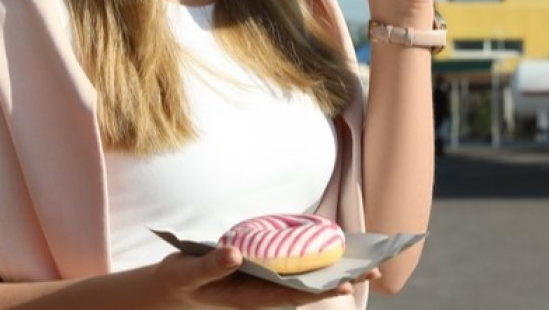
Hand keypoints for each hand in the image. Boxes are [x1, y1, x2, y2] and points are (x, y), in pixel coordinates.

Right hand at [151, 246, 378, 308]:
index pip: (290, 295)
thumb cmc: (181, 281)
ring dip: (333, 271)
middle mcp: (262, 291)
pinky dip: (314, 261)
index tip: (345, 284)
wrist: (175, 285)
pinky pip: (293, 268)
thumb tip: (235, 254)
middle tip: (373, 270)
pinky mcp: (261, 271)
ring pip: (304, 279)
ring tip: (366, 263)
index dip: (318, 290)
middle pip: (306, 288)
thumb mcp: (189, 273)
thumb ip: (211, 265)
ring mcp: (263, 282)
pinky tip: (333, 254)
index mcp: (248, 296)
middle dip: (338, 280)